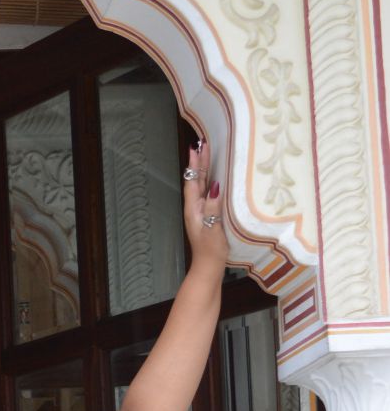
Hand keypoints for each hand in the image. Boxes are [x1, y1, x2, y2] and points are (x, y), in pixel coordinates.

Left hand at [182, 134, 227, 278]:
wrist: (209, 267)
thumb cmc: (211, 250)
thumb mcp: (213, 228)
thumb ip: (212, 207)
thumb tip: (214, 185)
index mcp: (194, 209)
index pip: (193, 182)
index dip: (194, 165)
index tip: (196, 147)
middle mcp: (195, 207)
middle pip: (196, 180)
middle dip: (199, 162)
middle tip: (202, 143)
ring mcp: (201, 211)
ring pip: (202, 186)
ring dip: (204, 169)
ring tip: (207, 153)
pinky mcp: (209, 216)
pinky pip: (208, 194)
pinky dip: (211, 181)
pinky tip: (216, 177)